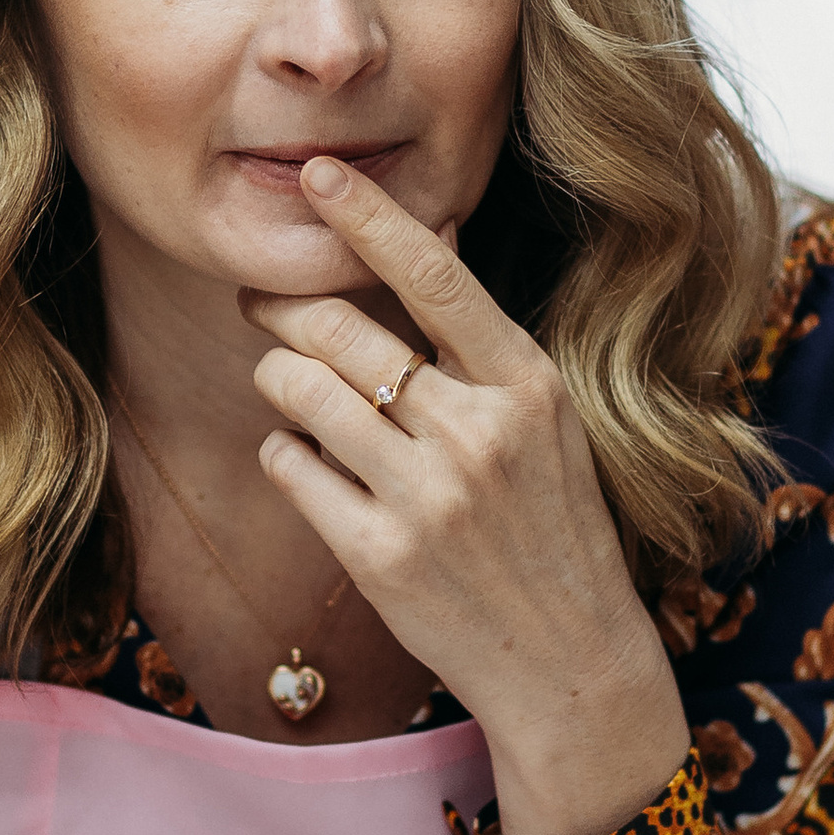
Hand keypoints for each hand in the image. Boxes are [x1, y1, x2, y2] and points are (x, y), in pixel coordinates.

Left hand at [242, 156, 688, 834]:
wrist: (570, 662)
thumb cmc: (552, 529)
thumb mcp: (546, 421)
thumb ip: (483, 339)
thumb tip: (433, 229)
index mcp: (528, 385)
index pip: (436, 275)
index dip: (368, 216)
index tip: (317, 172)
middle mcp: (479, 432)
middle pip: (339, 330)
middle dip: (282, 305)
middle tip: (263, 299)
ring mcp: (427, 497)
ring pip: (298, 392)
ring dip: (279, 382)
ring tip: (295, 394)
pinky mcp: (379, 556)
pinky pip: (289, 466)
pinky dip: (287, 455)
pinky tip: (313, 467)